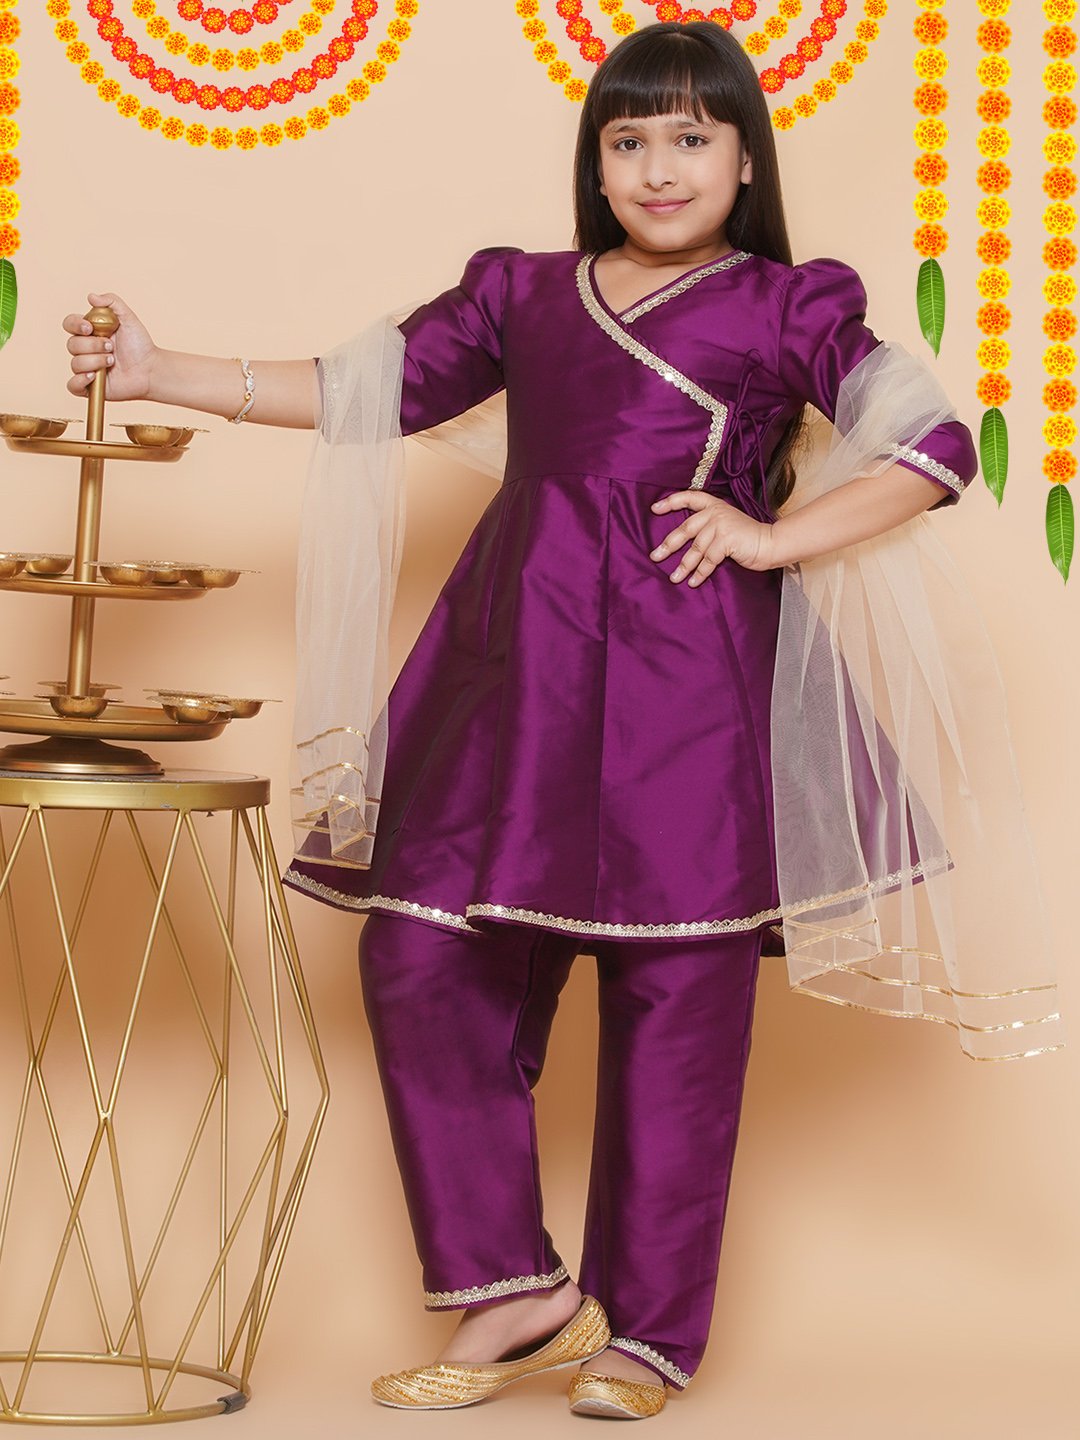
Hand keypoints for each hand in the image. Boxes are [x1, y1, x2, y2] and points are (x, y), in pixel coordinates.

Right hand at [63, 292, 157, 401]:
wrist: (150, 369)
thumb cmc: (140, 345)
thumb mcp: (128, 318)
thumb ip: (112, 302)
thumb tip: (91, 296)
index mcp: (89, 332)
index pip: (69, 324)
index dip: (75, 325)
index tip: (89, 328)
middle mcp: (85, 350)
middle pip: (71, 344)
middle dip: (92, 345)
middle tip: (111, 347)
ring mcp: (86, 368)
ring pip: (75, 363)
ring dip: (95, 361)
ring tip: (112, 361)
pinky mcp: (90, 387)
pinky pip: (72, 385)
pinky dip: (80, 380)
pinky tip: (94, 376)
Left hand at [649, 491, 774, 581]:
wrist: (771, 544)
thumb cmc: (747, 538)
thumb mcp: (726, 525)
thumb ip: (707, 527)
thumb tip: (682, 544)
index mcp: (714, 506)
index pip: (689, 497)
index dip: (671, 502)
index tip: (654, 509)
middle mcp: (716, 513)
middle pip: (686, 529)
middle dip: (669, 544)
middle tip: (655, 556)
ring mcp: (721, 525)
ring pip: (696, 548)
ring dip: (684, 566)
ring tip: (674, 578)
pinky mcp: (727, 540)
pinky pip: (708, 560)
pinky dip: (700, 573)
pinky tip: (693, 582)